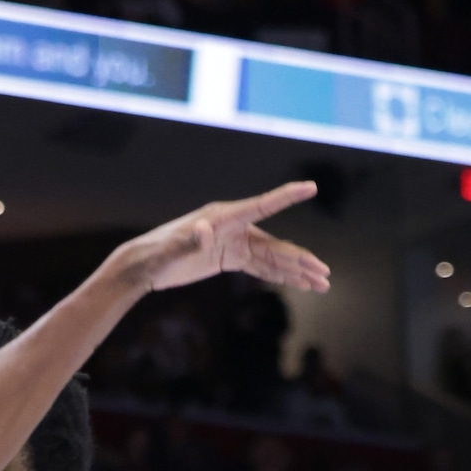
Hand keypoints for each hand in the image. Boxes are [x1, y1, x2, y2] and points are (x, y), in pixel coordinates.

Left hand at [110, 181, 328, 295]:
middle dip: (301, 260)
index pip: (261, 205)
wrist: (146, 265)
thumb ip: (189, 242)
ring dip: (296, 271)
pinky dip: (280, 275)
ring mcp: (235, 243)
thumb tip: (203, 230)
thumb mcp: (171, 251)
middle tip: (324, 273)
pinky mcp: (231, 258)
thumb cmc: (157, 254)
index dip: (286, 197)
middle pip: (275, 244)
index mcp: (223, 218)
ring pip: (273, 257)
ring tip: (321, 284)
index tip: (311, 187)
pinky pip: (261, 266)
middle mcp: (234, 227)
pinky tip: (299, 283)